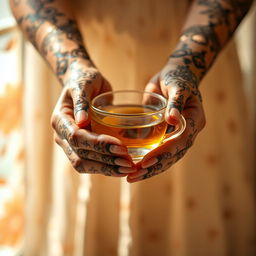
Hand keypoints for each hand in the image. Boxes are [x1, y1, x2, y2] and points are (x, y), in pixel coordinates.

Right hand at [51, 61, 135, 175]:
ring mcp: (70, 143)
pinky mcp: (81, 147)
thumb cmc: (84, 80)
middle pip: (80, 155)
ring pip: (84, 164)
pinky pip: (90, 163)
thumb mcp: (82, 84)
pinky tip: (121, 169)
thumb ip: (81, 100)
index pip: (76, 137)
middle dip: (105, 161)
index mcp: (60, 119)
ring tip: (128, 169)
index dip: (98, 144)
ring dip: (107, 169)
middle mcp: (62, 135)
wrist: (84, 83)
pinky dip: (106, 168)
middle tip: (129, 163)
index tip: (120, 146)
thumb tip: (81, 120)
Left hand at [127, 62, 205, 181]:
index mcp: (195, 121)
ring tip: (131, 177)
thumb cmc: (177, 78)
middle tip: (134, 176)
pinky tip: (134, 167)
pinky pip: (158, 151)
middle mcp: (188, 132)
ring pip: (166, 158)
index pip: (180, 142)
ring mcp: (177, 135)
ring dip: (149, 169)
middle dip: (153, 167)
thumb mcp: (178, 86)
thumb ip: (176, 102)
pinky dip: (147, 160)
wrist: (175, 75)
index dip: (163, 152)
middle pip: (172, 155)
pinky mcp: (166, 134)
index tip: (145, 161)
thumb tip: (173, 120)